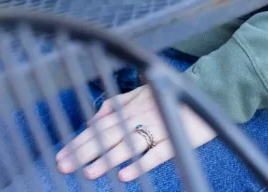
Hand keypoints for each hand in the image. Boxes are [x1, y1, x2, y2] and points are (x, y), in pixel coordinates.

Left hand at [56, 85, 215, 182]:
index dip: (80, 140)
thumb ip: (115, 104)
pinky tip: (125, 175)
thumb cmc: (169, 93)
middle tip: (64, 165)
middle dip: (85, 151)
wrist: (206, 92)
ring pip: (128, 145)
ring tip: (89, 173)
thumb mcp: (140, 93)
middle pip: (108, 135)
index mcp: (130, 106)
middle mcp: (139, 116)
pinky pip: (156, 155)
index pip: (99, 125)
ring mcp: (157, 127)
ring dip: (107, 159)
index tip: (61, 154)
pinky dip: (140, 164)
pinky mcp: (174, 139)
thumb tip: (91, 119)